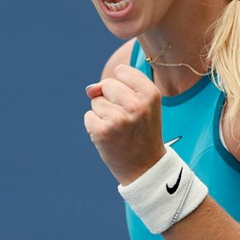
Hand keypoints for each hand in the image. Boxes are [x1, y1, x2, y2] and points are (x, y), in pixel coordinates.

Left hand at [85, 63, 166, 183]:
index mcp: (151, 94)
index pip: (121, 71)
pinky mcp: (103, 131)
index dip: (122, 86)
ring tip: (119, 130)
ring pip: (96, 102)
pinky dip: (94, 126)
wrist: (145, 167)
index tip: (132, 103)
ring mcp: (119, 119)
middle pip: (106, 85)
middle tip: (125, 120)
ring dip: (103, 115)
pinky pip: (88, 116)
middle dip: (109, 99)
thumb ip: (117, 87)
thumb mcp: (141, 104)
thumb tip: (89, 89)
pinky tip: (110, 137)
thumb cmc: (141, 131)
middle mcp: (137, 105)